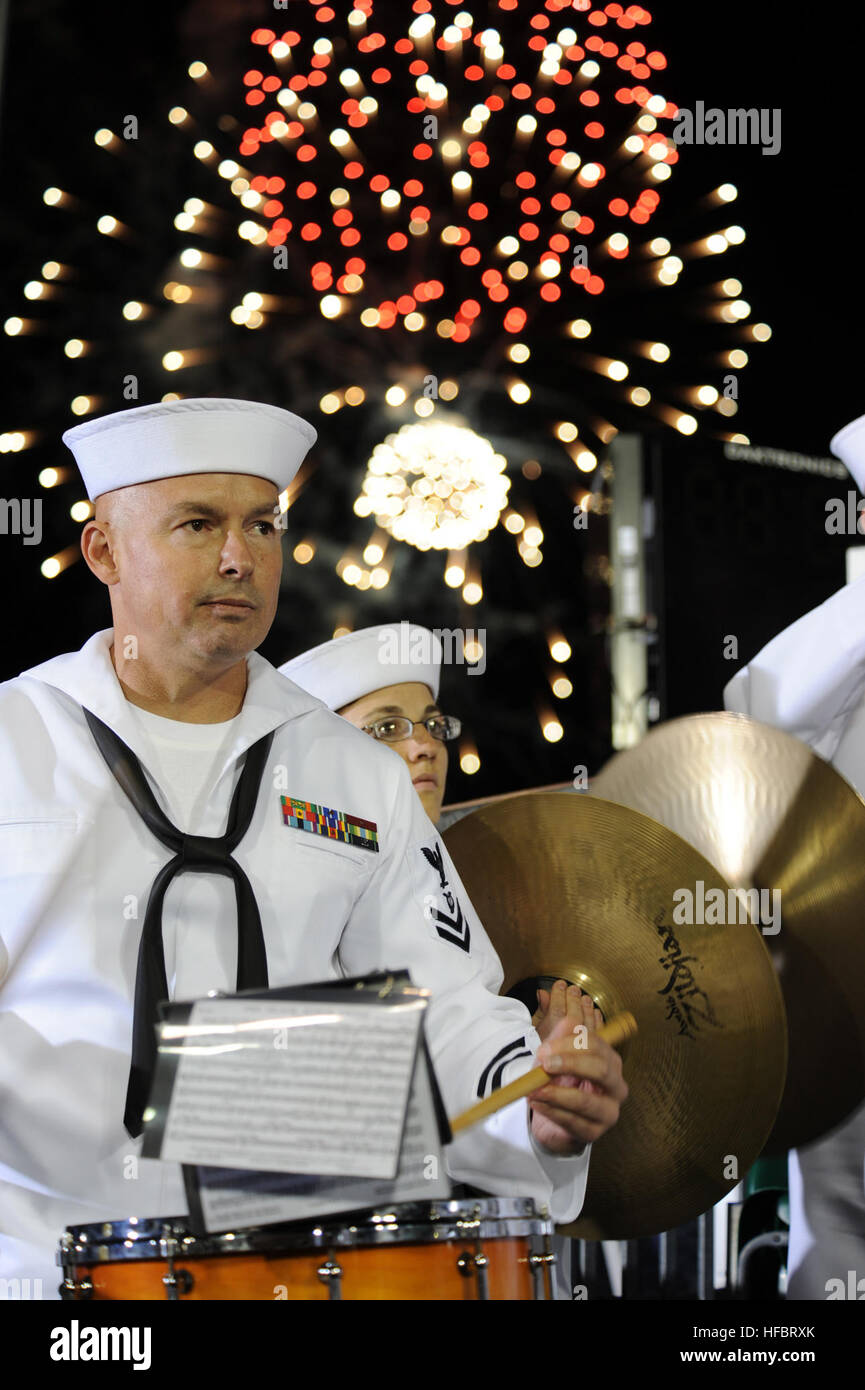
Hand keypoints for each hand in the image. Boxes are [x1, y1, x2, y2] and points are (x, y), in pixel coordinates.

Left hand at [528, 980, 628, 1156]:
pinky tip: (537, 1104)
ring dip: (556, 1093)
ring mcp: (609, 1111)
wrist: (552, 1118)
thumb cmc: (557, 1082)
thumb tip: (562, 1013)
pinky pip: (575, 1122)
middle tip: (543, 1063)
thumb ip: (557, 1035)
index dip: (570, 1043)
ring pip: (587, 1101)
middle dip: (570, 1063)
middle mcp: (616, 1084)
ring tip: (533, 1090)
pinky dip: (553, 1112)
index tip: (544, 1047)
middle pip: (601, 1069)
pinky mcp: (595, 1134)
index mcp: (609, 1060)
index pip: (597, 1044)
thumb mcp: (553, 1055)